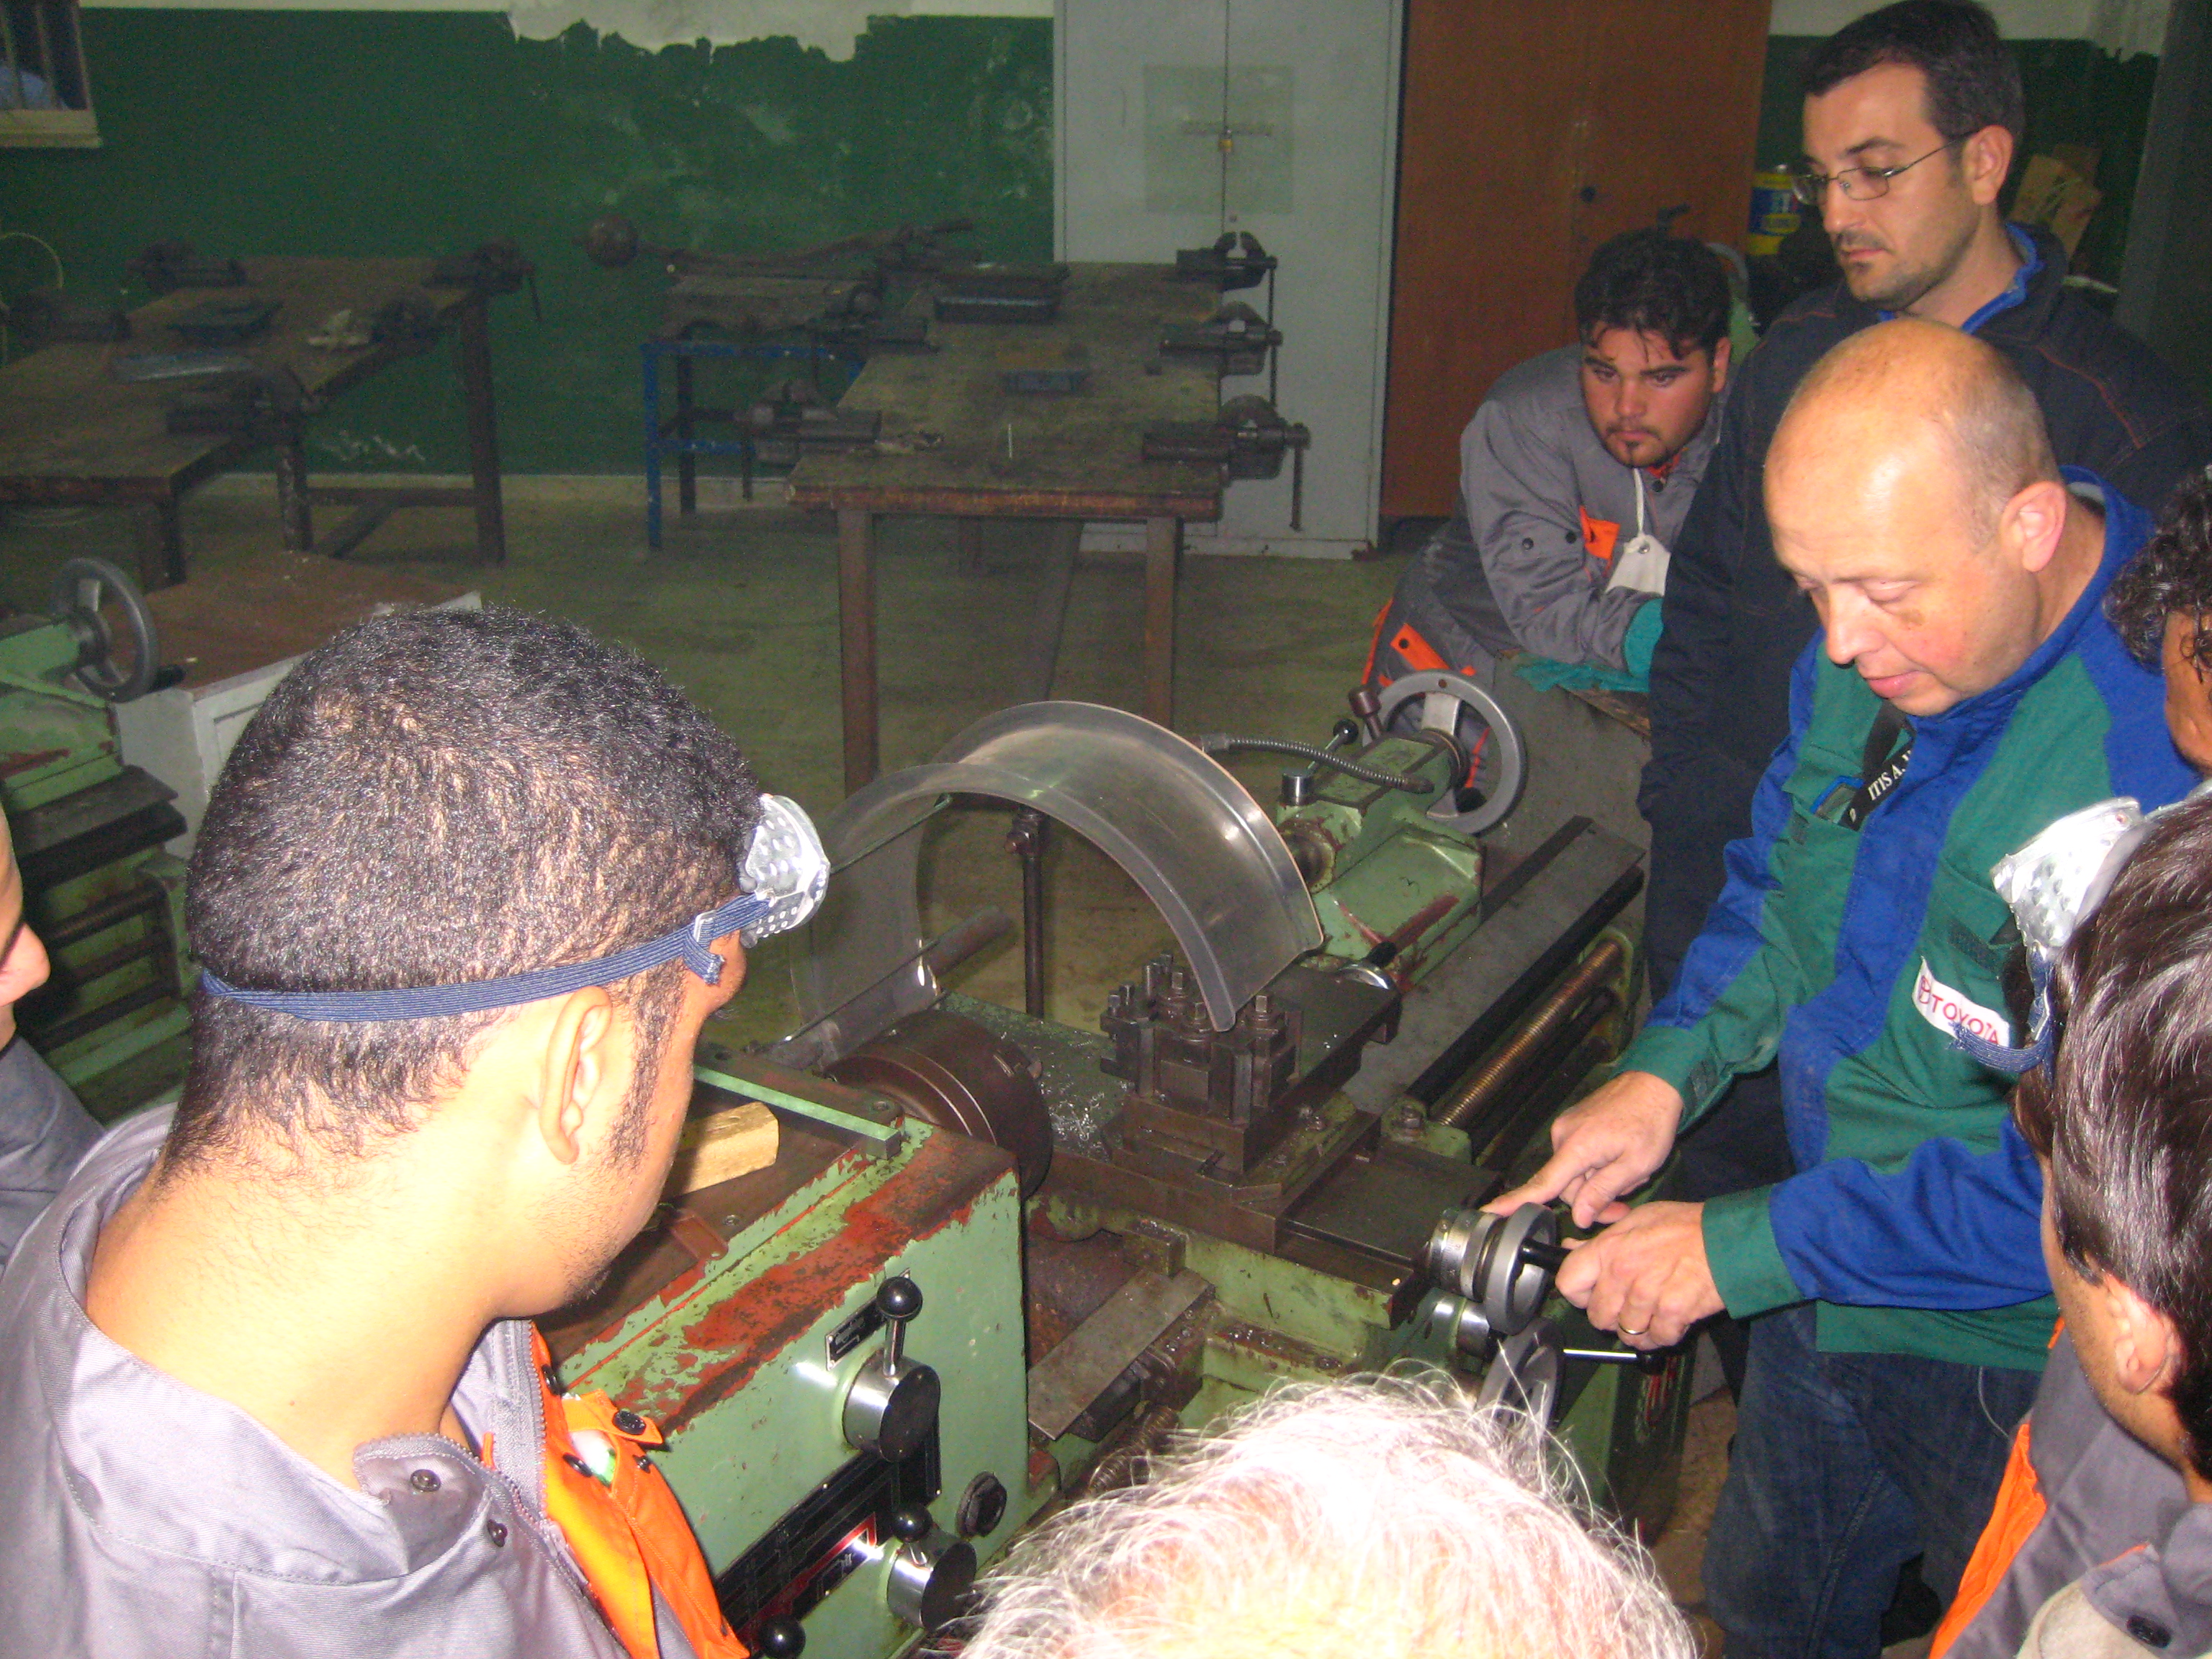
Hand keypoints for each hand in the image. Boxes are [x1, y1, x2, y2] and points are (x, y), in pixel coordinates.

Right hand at [1487, 1070, 1684, 1227]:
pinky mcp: (1574, 1124)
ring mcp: (1567, 1127)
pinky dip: (1596, 1166)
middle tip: (1622, 1208)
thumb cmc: (1650, 1122)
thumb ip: (1603, 1192)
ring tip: (1629, 1177)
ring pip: (1574, 1173)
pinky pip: (1578, 1156)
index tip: (1491, 1212)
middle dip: (1591, 1200)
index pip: (1542, 1183)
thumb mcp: (1636, 1165)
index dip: (1516, 1201)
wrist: (1654, 1083)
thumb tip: (1577, 1217)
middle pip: (1565, 1186)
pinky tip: (1620, 1160)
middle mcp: (1564, 1136)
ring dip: (1597, 1182)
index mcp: (1577, 1147)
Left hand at [1554, 1201, 1720, 1348]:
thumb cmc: (1686, 1226)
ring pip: (1626, 1332)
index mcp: (1609, 1249)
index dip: (1578, 1293)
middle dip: (1611, 1316)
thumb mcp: (1638, 1220)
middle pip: (1597, 1316)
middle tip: (1629, 1306)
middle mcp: (1623, 1274)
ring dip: (1639, 1328)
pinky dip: (1662, 1336)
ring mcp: (1647, 1296)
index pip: (1568, 1283)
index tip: (1591, 1294)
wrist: (1729, 1240)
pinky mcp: (1673, 1314)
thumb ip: (1603, 1240)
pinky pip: (1656, 1339)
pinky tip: (1670, 1322)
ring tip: (1653, 1312)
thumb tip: (1571, 1248)